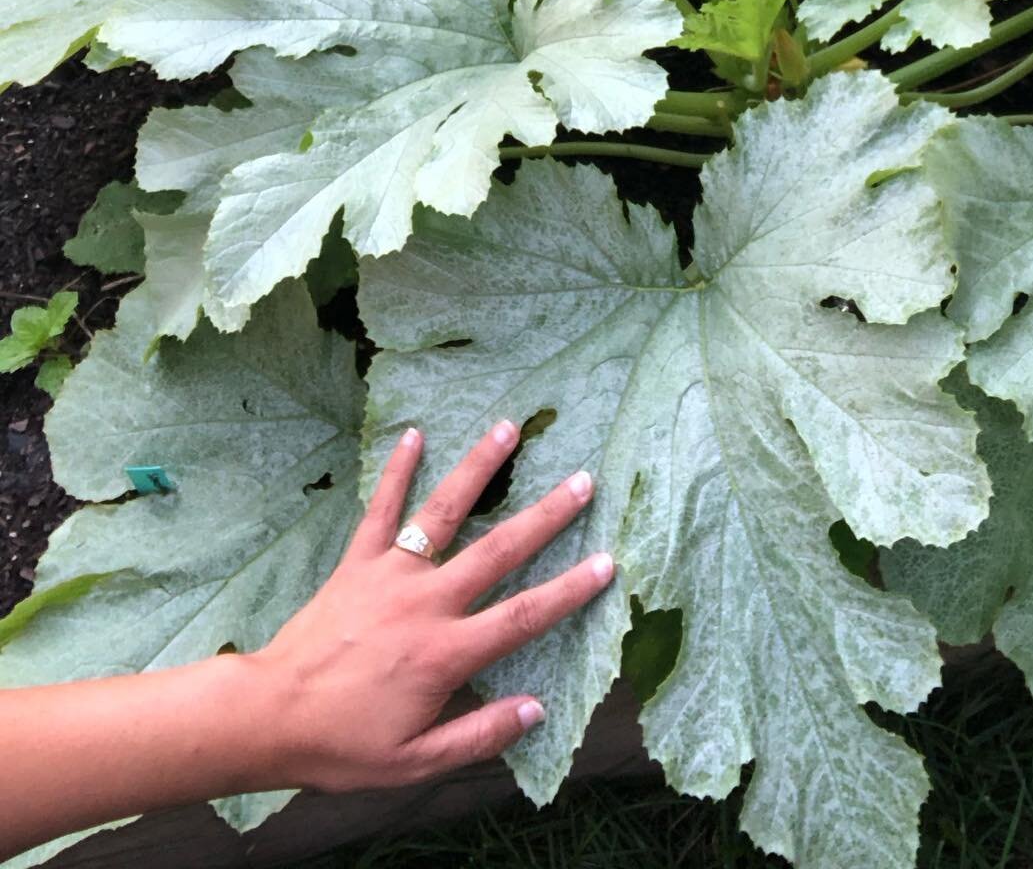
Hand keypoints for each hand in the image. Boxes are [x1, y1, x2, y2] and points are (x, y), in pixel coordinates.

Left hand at [250, 420, 611, 793]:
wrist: (266, 717)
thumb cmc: (341, 745)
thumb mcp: (413, 762)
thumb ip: (478, 736)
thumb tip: (536, 709)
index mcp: (446, 653)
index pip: (523, 616)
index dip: (570, 590)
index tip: (607, 562)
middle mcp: (426, 603)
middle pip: (499, 552)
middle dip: (546, 516)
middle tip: (583, 482)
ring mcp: (391, 575)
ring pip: (444, 513)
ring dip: (478, 469)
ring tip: (508, 429)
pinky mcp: (357, 563)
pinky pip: (381, 510)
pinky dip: (396, 471)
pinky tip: (413, 434)